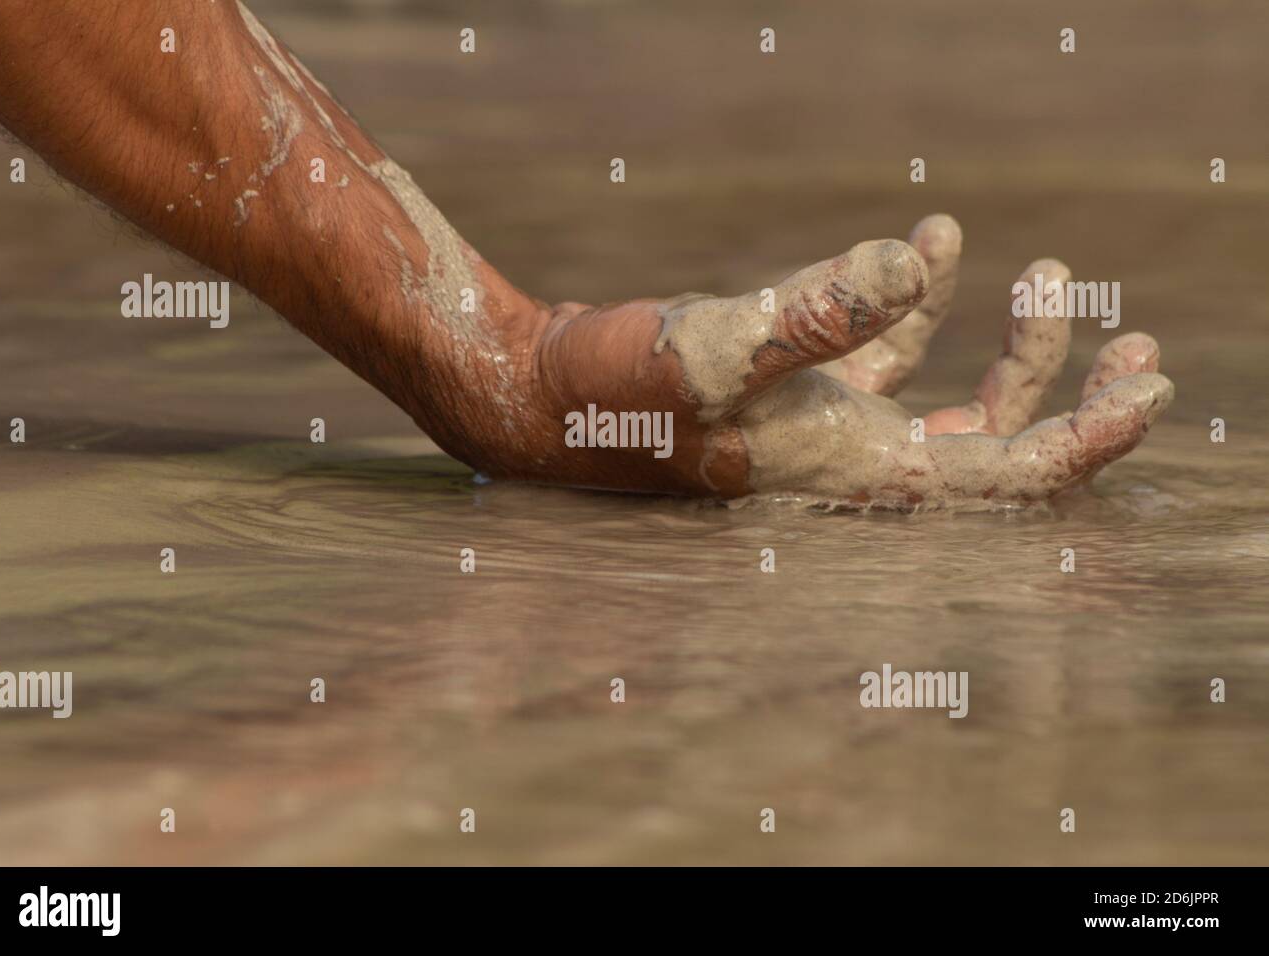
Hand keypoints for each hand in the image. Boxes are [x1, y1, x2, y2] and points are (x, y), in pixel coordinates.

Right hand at [410, 214, 1171, 508]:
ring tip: (1046, 275)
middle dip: (1074, 400)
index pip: (1008, 479)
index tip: (1149, 382)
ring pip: (956, 409)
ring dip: (1015, 351)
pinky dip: (921, 307)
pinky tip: (934, 245)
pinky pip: (889, 360)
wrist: (537, 396)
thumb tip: (915, 261)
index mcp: (856, 476)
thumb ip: (818, 310)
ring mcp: (831, 432)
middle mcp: (856, 467)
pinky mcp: (799, 396)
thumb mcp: (716, 347)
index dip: (1090, 439)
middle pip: (1003, 452)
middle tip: (1137, 347)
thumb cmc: (615, 391)